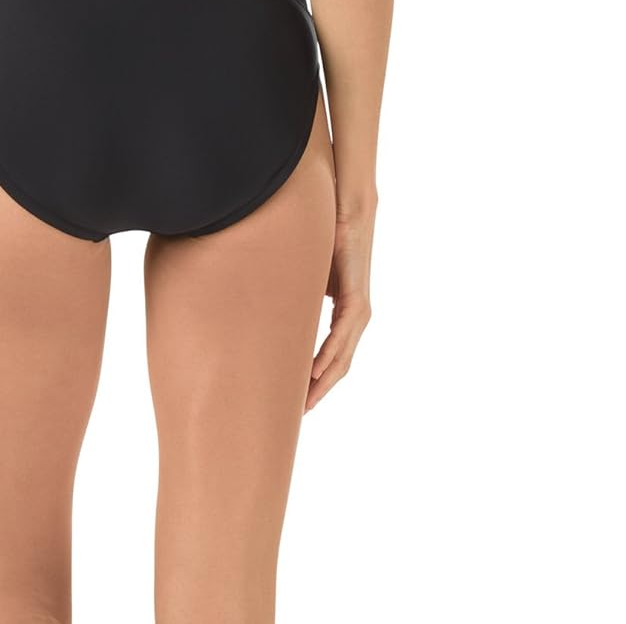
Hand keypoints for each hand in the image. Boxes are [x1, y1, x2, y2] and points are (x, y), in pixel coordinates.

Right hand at [306, 209, 373, 411]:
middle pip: (338, 365)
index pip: (331, 356)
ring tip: (306, 402)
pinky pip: (342, 335)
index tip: (298, 400)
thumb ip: (295, 295)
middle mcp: (355, 317)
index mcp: (344, 314)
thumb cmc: (327, 239)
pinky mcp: (357, 298)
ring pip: (342, 356)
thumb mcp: (306, 277)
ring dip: (324, 381)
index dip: (315, 380)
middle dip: (319, 390)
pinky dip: (329, 356)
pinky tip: (316, 371)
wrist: (347, 212)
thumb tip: (266, 305)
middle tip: (299, 414)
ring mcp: (358, 310)